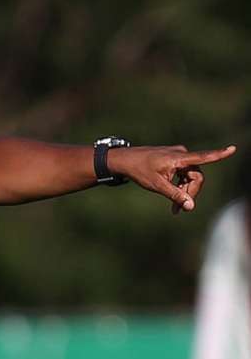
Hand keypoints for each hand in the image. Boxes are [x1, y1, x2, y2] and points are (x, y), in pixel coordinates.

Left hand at [108, 145, 235, 212]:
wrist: (125, 160)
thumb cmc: (139, 170)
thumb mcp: (157, 185)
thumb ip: (175, 195)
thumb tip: (191, 206)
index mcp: (178, 158)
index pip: (202, 157)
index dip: (219, 154)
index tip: (233, 149)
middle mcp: (181, 154)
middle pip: (196, 177)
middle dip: (190, 193)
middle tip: (179, 210)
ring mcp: (178, 156)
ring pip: (190, 177)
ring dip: (185, 192)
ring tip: (175, 208)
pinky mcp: (174, 160)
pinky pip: (184, 174)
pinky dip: (180, 186)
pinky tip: (173, 198)